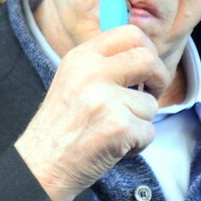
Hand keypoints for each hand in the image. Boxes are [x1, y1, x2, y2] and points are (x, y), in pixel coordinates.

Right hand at [14, 25, 171, 200]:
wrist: (41, 166)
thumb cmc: (61, 127)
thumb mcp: (73, 81)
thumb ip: (104, 64)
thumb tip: (145, 51)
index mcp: (81, 57)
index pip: (130, 33)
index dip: (147, 49)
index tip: (146, 68)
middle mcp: (92, 73)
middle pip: (148, 59)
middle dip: (159, 78)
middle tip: (150, 94)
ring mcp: (105, 99)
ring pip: (150, 103)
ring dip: (140, 121)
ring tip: (112, 131)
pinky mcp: (118, 127)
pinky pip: (149, 131)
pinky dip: (137, 144)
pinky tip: (113, 147)